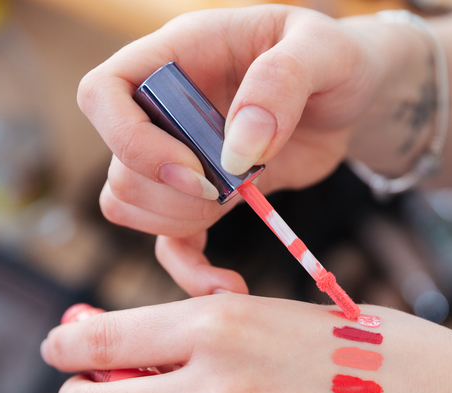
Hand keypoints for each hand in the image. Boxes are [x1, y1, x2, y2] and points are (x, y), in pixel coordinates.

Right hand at [78, 6, 397, 295]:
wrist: (348, 98)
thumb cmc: (331, 59)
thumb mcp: (322, 49)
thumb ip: (282, 82)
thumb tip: (239, 147)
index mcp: (173, 56)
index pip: (103, 94)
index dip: (131, 142)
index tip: (195, 170)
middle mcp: (159, 108)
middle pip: (119, 167)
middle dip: (175, 194)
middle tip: (236, 185)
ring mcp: (173, 157)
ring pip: (130, 207)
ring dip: (182, 222)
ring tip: (243, 199)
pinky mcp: (198, 198)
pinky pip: (167, 244)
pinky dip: (191, 270)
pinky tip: (227, 284)